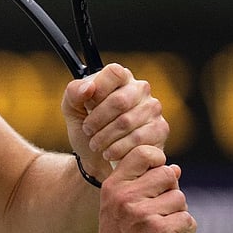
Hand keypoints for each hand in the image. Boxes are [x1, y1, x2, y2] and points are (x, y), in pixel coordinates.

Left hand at [62, 63, 168, 180]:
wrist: (97, 159)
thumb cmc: (87, 129)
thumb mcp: (72, 109)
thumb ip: (74, 92)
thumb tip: (88, 87)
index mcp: (120, 78)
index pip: (114, 73)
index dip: (98, 90)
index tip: (87, 106)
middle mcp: (140, 89)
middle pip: (119, 100)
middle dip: (97, 120)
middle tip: (87, 130)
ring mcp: (153, 108)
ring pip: (126, 122)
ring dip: (105, 137)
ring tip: (96, 144)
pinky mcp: (160, 129)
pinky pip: (138, 139)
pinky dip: (118, 148)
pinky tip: (110, 152)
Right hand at [84, 145, 195, 232]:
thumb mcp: (118, 203)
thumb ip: (142, 183)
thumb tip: (175, 168)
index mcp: (113, 185)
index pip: (143, 154)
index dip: (157, 160)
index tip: (156, 174)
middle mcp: (125, 197)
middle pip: (167, 174)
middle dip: (171, 189)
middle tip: (162, 205)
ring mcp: (142, 214)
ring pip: (179, 198)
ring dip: (179, 211)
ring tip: (165, 222)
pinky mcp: (160, 231)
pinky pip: (187, 219)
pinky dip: (187, 227)